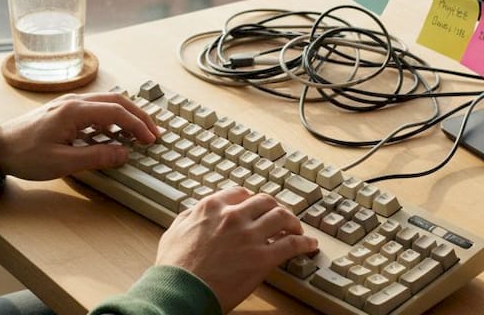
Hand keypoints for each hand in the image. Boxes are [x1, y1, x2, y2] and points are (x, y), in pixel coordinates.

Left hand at [0, 92, 158, 180]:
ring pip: (107, 101)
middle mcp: (74, 101)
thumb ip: (96, 156)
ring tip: (140, 131)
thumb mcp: (62, 162)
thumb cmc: (24, 155)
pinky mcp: (64, 110)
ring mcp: (69, 104)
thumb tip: (123, 153)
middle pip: (117, 100)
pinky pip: (96, 108)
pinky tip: (115, 131)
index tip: (151, 139)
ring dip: (127, 114)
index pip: (117, 111)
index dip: (138, 125)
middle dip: (139, 115)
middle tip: (154, 132)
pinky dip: (113, 116)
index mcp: (74, 111)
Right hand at [155, 188, 317, 312]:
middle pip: (265, 201)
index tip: (256, 207)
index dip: (251, 201)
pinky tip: (309, 245)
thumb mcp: (174, 231)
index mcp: (212, 207)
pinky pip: (292, 244)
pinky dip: (304, 242)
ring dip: (293, 222)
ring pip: (282, 217)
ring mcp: (250, 236)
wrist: (181, 290)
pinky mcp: (262, 258)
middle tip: (280, 217)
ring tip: (297, 230)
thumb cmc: (174, 267)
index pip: (240, 193)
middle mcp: (233, 216)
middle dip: (275, 208)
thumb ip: (188, 216)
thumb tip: (195, 212)